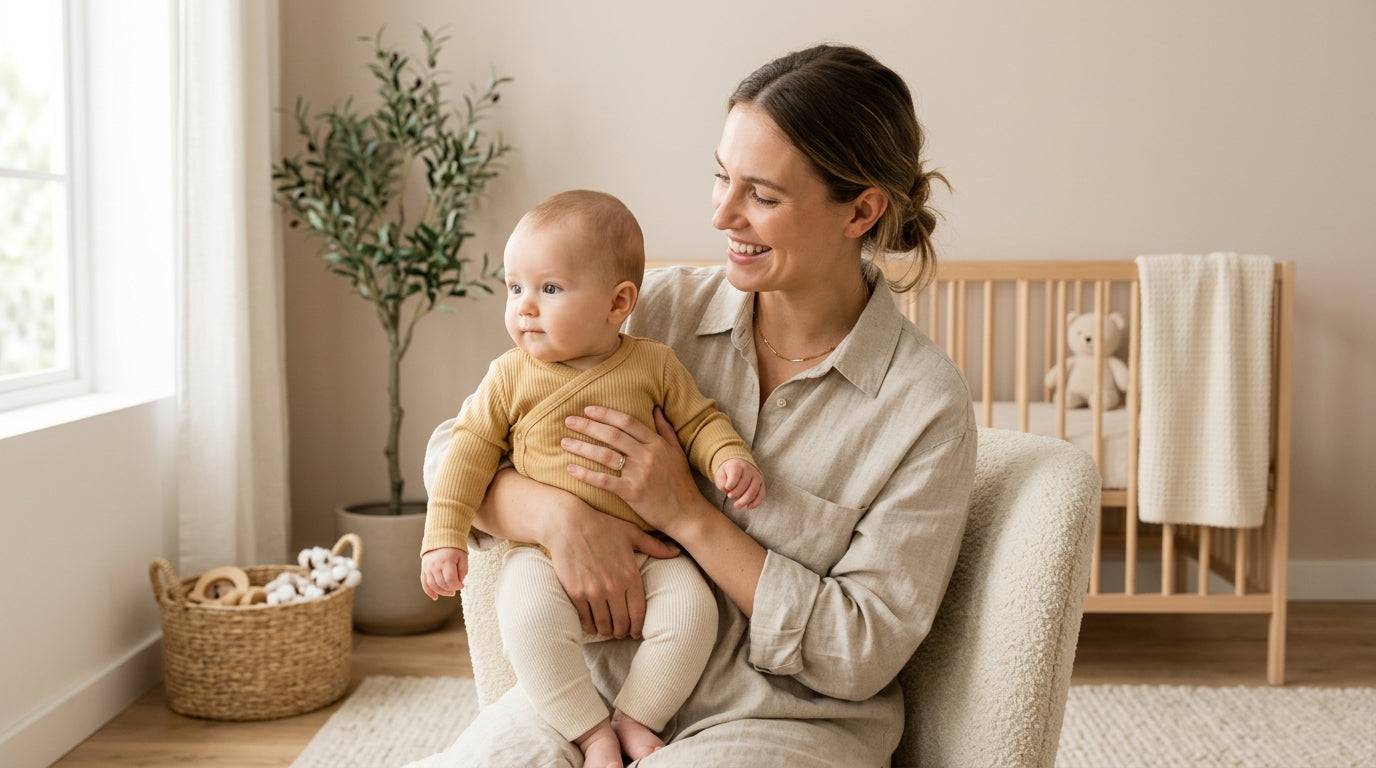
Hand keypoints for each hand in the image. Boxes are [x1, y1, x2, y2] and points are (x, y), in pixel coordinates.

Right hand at [420, 547, 467, 599]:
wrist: (441, 537)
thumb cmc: (455, 548)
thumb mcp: (463, 557)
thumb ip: (463, 570)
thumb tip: (459, 583)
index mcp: (446, 561)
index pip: (450, 579)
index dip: (457, 586)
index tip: (462, 585)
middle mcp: (435, 565)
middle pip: (441, 584)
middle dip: (450, 589)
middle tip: (456, 589)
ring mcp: (428, 567)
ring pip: (433, 585)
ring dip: (442, 592)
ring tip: (450, 592)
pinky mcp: (424, 569)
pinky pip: (424, 583)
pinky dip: (429, 591)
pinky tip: (435, 597)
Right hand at [475, 467, 679, 637]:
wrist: (568, 523)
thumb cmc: (601, 526)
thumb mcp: (631, 533)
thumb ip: (654, 546)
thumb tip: (676, 552)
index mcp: (630, 575)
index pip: (638, 613)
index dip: (638, 627)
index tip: (636, 632)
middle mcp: (613, 587)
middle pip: (621, 623)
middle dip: (622, 632)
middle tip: (620, 632)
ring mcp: (593, 591)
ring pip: (603, 624)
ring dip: (606, 631)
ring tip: (606, 630)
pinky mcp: (576, 593)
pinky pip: (585, 619)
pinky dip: (589, 626)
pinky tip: (591, 626)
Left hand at [561, 406, 709, 537]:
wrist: (687, 514)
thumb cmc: (681, 483)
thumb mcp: (677, 452)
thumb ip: (665, 429)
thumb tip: (656, 408)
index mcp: (657, 443)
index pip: (627, 422)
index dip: (606, 414)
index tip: (588, 410)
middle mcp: (647, 455)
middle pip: (612, 435)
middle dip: (587, 426)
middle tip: (568, 421)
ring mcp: (640, 474)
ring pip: (605, 455)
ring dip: (582, 447)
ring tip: (565, 442)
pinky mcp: (632, 493)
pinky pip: (604, 480)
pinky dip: (585, 474)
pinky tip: (570, 469)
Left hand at [716, 458, 765, 509]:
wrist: (739, 465)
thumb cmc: (728, 472)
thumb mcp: (721, 474)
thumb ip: (722, 482)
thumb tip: (726, 489)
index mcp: (737, 465)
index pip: (736, 474)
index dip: (732, 482)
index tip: (727, 488)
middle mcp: (749, 470)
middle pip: (745, 483)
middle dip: (737, 493)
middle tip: (730, 496)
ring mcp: (756, 477)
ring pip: (753, 490)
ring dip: (745, 500)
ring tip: (737, 506)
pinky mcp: (761, 484)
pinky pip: (761, 494)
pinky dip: (756, 502)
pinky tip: (749, 507)